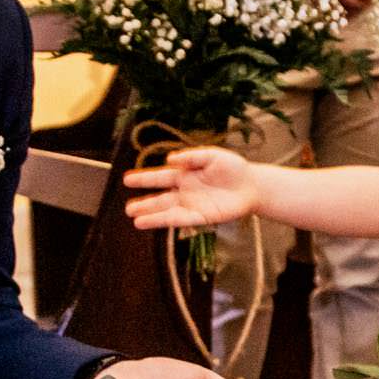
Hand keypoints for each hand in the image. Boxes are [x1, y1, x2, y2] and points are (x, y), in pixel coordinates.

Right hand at [123, 148, 260, 230]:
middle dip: (144, 203)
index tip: (126, 180)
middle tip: (127, 209)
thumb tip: (170, 159)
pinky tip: (155, 223)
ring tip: (135, 220)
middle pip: (160, 199)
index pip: (160, 178)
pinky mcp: (202, 217)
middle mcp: (185, 192)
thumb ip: (191, 157)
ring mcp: (192, 206)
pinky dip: (167, 221)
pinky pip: (182, 220)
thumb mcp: (211, 155)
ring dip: (152, 216)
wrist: (252, 185)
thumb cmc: (232, 168)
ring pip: (167, 212)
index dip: (144, 179)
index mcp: (185, 175)